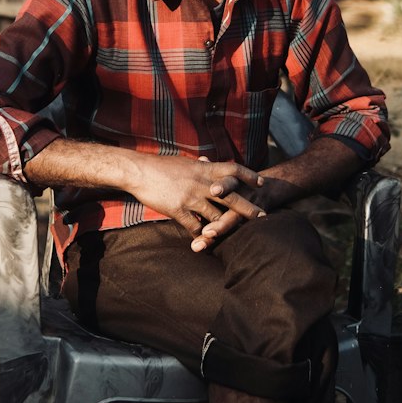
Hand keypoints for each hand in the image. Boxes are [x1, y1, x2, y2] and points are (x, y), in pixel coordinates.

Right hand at [127, 153, 265, 251]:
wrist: (138, 171)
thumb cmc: (161, 166)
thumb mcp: (184, 162)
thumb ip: (199, 166)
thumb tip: (207, 161)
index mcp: (204, 169)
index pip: (233, 169)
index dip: (249, 176)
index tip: (262, 183)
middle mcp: (202, 183)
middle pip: (231, 196)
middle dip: (248, 208)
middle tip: (263, 216)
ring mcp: (191, 197)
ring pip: (215, 216)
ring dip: (226, 228)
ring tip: (237, 235)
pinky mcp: (178, 210)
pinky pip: (194, 226)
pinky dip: (201, 235)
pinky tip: (204, 241)